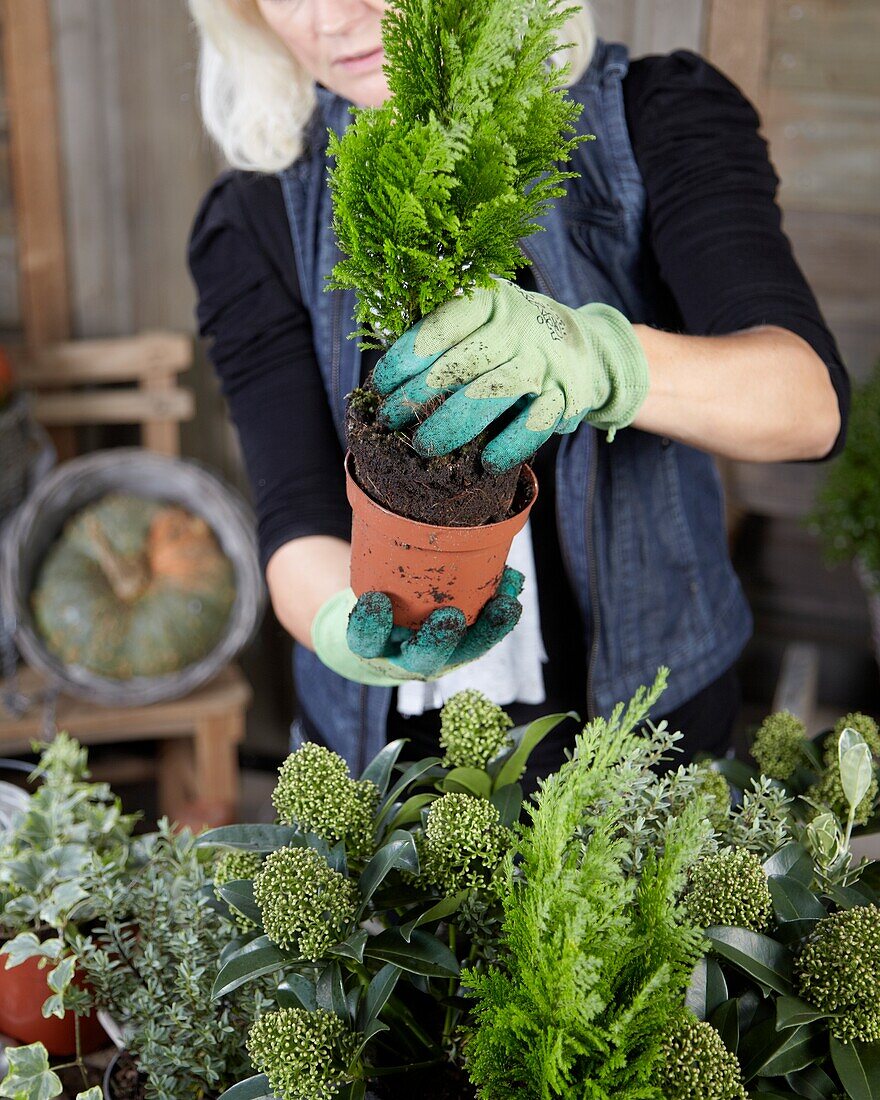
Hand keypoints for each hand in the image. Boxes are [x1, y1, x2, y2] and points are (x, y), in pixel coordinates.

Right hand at [312, 567, 523, 684]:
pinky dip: (502, 611)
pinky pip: (488, 631)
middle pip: (423, 658)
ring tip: (505, 604)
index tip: (374, 601)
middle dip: (438, 638)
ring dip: (489, 627)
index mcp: (375, 647)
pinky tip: (512, 582)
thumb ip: (372, 572)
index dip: (369, 626)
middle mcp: (408, 657)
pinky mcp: (467, 645)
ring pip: (467, 649)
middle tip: (448, 616)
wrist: (391, 637)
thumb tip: (382, 530)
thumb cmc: (375, 606)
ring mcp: (442, 655)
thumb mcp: (364, 593)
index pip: (366, 642)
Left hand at [374, 278, 649, 470]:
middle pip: (462, 363)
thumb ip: (439, 333)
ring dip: (453, 424)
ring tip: (424, 446)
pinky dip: (511, 444)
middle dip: (419, 396)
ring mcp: (546, 362)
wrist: (585, 345)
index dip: (408, 355)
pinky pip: (537, 423)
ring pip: (494, 393)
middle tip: (390, 420)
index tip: (380, 384)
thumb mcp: (480, 317)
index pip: (444, 323)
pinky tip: (486, 462)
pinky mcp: (568, 396)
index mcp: (492, 300)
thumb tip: (387, 373)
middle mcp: (521, 327)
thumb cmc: (510, 335)